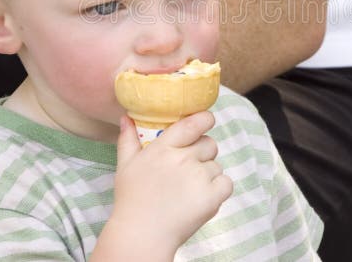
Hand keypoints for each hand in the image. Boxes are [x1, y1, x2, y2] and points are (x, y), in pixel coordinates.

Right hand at [109, 112, 232, 254]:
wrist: (142, 235)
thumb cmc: (132, 200)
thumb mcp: (125, 166)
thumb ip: (128, 139)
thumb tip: (126, 117)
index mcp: (163, 148)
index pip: (193, 123)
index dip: (205, 119)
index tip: (205, 122)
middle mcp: (183, 159)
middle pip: (209, 144)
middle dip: (203, 153)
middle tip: (189, 168)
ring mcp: (199, 177)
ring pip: (217, 165)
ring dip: (208, 174)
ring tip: (189, 189)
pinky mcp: (211, 197)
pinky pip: (226, 183)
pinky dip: (219, 189)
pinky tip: (203, 197)